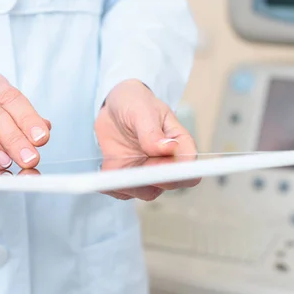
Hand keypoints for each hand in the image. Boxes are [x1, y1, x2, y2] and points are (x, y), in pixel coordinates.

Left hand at [94, 79, 198, 200]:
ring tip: (114, 168)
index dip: (179, 174)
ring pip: (146, 192)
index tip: (159, 167)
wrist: (114, 106)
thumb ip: (153, 131)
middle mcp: (166, 161)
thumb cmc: (135, 102)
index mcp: (179, 143)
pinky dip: (112, 186)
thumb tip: (168, 148)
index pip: (190, 168)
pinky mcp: (128, 177)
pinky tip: (103, 173)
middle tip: (133, 169)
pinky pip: (122, 191)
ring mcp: (147, 171)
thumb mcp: (142, 110)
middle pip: (169, 184)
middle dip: (152, 180)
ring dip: (130, 185)